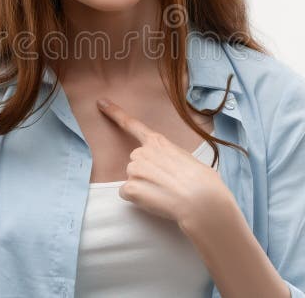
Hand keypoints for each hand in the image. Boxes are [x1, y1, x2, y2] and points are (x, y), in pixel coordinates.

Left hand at [95, 98, 235, 228]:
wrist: (202, 200)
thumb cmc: (203, 181)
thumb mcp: (186, 158)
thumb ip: (168, 157)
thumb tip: (166, 168)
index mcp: (157, 142)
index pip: (132, 125)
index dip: (114, 113)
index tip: (101, 103)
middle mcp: (141, 152)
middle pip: (135, 163)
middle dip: (146, 173)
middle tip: (167, 183)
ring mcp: (134, 169)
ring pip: (132, 179)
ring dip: (144, 187)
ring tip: (164, 193)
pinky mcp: (130, 187)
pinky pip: (128, 194)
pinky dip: (138, 199)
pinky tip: (156, 200)